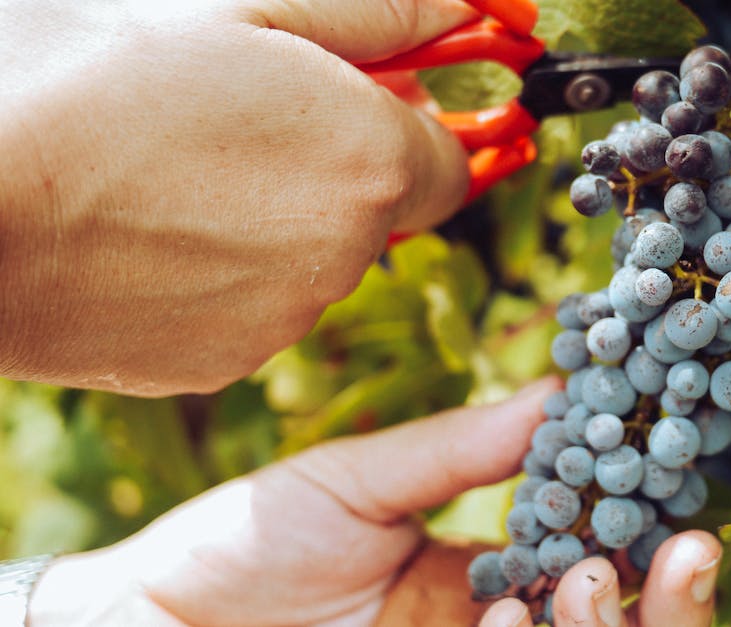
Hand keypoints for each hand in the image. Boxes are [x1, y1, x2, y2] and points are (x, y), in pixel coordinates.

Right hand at [0, 0, 472, 395]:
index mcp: (369, 160)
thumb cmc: (85, 78)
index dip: (410, 126)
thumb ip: (377, 14)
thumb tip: (461, 16)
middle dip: (336, 166)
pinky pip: (250, 309)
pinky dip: (220, 274)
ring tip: (170, 170)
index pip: (452, 160)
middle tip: (239, 117)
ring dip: (274, 219)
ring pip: (312, 261)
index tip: (364, 101)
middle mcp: (346, 253)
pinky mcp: (219, 362)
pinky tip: (145, 229)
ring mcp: (283, 318)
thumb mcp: (238, 2)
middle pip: (379, 209)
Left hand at [26, 378, 722, 625]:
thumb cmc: (246, 543)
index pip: (594, 557)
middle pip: (608, 626)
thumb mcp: (361, 482)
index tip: (677, 481)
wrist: (145, 620)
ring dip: (605, 626)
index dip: (646, 528)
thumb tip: (563, 389)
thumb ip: (462, 447)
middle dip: (662, 600)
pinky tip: (513, 615)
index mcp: (487, 577)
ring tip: (590, 572)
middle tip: (688, 547)